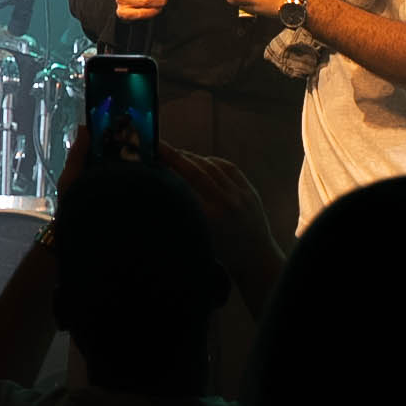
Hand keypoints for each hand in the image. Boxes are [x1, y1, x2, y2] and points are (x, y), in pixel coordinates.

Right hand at [152, 145, 278, 282]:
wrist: (254, 259)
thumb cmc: (218, 253)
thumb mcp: (196, 237)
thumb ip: (180, 215)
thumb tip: (160, 189)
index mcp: (209, 218)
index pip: (182, 185)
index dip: (166, 169)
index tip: (151, 158)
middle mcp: (225, 203)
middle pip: (195, 171)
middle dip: (174, 155)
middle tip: (157, 145)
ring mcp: (240, 196)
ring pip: (211, 166)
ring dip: (192, 157)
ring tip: (176, 154)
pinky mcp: (250, 192)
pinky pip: (228, 168)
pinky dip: (211, 162)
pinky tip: (200, 161)